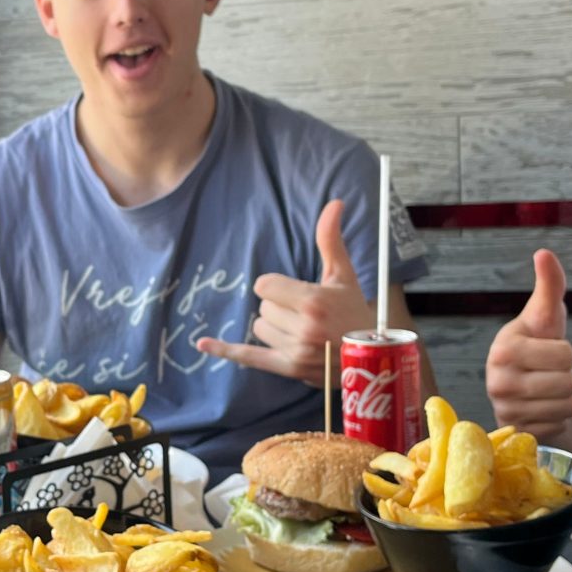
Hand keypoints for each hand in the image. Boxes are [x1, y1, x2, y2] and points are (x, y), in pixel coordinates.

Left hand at [194, 199, 369, 384]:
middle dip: (281, 307)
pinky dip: (224, 350)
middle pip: (263, 307)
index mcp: (313, 301)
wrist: (370, 359)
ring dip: (275, 327)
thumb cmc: (354, 312)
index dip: (277, 286)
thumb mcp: (343, 274)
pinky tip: (201, 343)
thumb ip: (330, 239)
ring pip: (259, 328)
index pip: (264, 286)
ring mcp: (295, 351)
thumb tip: (334, 202)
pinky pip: (248, 357)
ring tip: (303, 331)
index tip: (295, 292)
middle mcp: (303, 328)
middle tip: (307, 315)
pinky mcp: (287, 368)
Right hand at [485, 249, 571, 438]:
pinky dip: (556, 418)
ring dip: (563, 398)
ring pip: (566, 406)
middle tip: (546, 373)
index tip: (545, 352)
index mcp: (504, 348)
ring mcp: (505, 409)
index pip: (564, 355)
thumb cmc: (536, 345)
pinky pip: (559, 425)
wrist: (522, 389)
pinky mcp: (516, 431)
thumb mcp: (544, 317)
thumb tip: (544, 252)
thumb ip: (549, 286)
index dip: (564, 353)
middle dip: (566, 377)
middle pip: (568, 383)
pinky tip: (540, 408)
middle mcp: (498, 380)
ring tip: (544, 390)